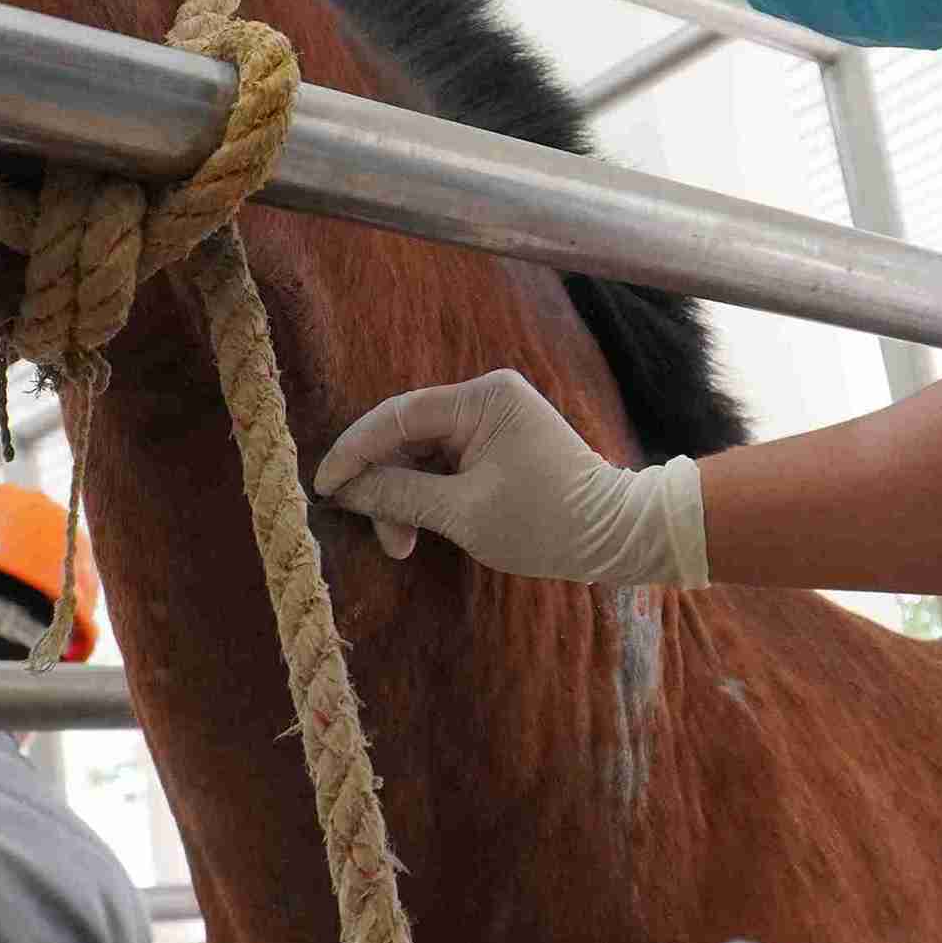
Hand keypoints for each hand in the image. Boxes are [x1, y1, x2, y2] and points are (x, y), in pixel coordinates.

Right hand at [312, 369, 709, 587]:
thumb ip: (400, 495)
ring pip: (421, 453)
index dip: (354, 452)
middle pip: (406, 435)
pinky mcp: (496, 443)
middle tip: (382, 537)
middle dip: (385, 486)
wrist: (617, 535)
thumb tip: (346, 487)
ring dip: (404, 497)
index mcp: (483, 398)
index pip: (396, 416)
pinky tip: (417, 529)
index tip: (323, 488)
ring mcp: (492, 419)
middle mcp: (485, 397)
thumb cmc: (548, 523)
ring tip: (403, 545)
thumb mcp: (464, 514)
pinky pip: (443, 463)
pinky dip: (426, 496)